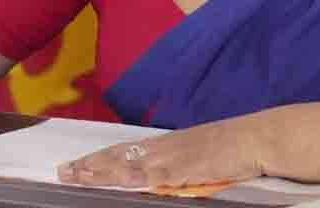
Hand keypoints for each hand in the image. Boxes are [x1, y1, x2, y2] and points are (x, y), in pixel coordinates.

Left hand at [56, 114, 265, 188]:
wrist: (257, 138)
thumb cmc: (236, 146)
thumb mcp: (201, 152)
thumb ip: (179, 164)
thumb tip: (160, 176)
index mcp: (168, 143)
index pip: (125, 150)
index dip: (100, 156)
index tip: (78, 162)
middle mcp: (164, 147)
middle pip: (118, 154)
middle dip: (90, 164)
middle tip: (62, 171)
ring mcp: (172, 157)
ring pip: (126, 164)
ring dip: (98, 170)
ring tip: (75, 175)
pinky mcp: (183, 168)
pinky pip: (150, 175)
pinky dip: (129, 177)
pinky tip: (112, 181)